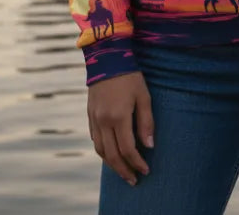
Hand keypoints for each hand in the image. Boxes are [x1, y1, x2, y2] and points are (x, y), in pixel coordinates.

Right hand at [87, 71, 153, 186]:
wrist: (107, 58)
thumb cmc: (130, 76)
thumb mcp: (144, 96)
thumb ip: (146, 122)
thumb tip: (149, 146)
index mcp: (118, 117)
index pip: (128, 149)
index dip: (137, 162)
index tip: (146, 170)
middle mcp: (103, 121)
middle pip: (112, 155)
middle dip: (124, 170)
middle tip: (134, 180)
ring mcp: (94, 119)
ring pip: (101, 151)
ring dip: (112, 164)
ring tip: (123, 171)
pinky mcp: (90, 115)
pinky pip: (95, 140)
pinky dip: (103, 151)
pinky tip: (111, 154)